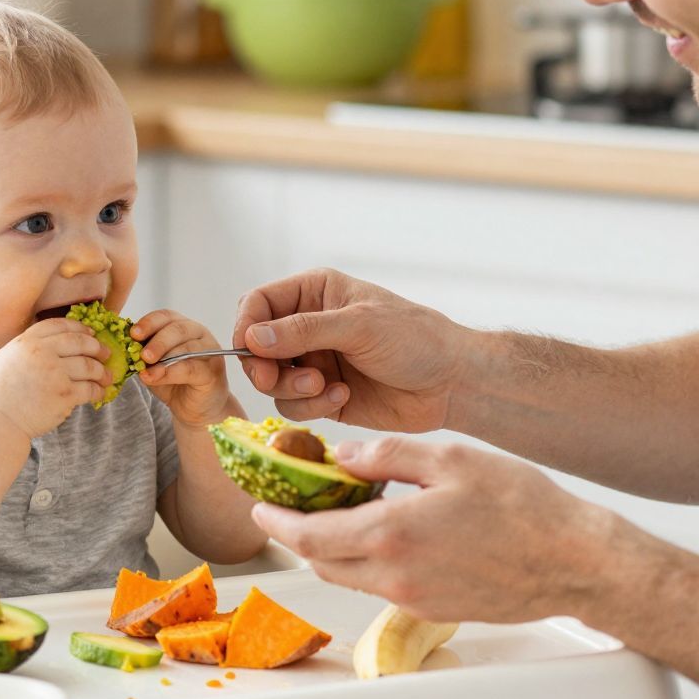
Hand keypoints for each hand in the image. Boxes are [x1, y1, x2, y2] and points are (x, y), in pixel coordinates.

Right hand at [0, 318, 112, 437]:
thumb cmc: (0, 392)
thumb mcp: (8, 358)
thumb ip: (30, 347)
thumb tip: (58, 342)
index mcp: (27, 342)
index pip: (60, 326)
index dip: (79, 328)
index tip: (90, 333)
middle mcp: (42, 353)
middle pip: (80, 343)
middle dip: (97, 348)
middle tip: (106, 353)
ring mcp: (55, 374)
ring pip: (90, 366)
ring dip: (102, 372)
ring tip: (106, 377)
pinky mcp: (64, 395)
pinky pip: (90, 389)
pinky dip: (98, 391)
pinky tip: (99, 393)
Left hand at [133, 309, 233, 424]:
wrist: (194, 409)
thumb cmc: (173, 383)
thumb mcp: (152, 365)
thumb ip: (142, 354)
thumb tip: (125, 347)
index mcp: (182, 326)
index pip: (166, 316)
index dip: (149, 322)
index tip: (133, 334)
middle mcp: (199, 334)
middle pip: (177, 329)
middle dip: (157, 341)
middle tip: (142, 355)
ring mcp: (209, 351)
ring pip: (187, 348)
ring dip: (164, 358)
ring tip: (146, 370)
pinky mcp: (213, 371)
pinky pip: (192, 368)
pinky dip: (171, 373)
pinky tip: (156, 378)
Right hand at [231, 268, 464, 430]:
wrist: (451, 382)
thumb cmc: (414, 339)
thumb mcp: (358, 326)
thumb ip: (304, 330)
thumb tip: (253, 337)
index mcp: (314, 293)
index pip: (258, 304)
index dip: (246, 326)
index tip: (249, 351)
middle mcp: (308, 326)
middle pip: (256, 347)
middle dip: (263, 366)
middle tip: (272, 378)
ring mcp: (315, 362)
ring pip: (272, 380)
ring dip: (291, 387)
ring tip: (323, 386)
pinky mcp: (324, 396)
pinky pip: (294, 405)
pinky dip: (311, 405)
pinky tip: (342, 396)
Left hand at [250, 435, 612, 623]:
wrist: (573, 561)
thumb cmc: (523, 507)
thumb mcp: (452, 459)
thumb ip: (390, 456)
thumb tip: (345, 457)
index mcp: (391, 535)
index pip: (309, 538)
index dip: (276, 524)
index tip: (259, 507)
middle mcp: (395, 576)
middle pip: (323, 563)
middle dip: (301, 537)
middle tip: (294, 507)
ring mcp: (414, 600)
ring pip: (353, 577)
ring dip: (336, 549)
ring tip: (344, 513)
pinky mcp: (435, 610)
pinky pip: (386, 586)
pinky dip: (372, 561)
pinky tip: (393, 532)